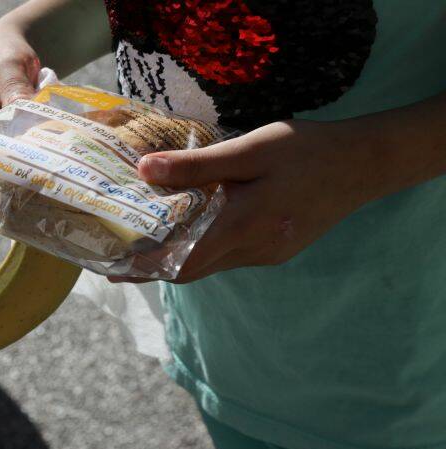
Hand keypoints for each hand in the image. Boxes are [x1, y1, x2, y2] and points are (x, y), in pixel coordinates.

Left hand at [111, 119, 375, 283]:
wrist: (362, 164)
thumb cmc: (305, 151)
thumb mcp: (249, 150)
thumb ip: (197, 165)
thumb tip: (145, 171)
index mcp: (243, 226)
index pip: (182, 263)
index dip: (145, 270)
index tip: (112, 271)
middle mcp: (253, 250)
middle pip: (193, 269)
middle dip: (155, 266)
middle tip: (119, 254)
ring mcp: (267, 253)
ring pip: (212, 263)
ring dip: (180, 256)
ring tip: (147, 239)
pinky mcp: (277, 249)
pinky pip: (230, 256)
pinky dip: (205, 248)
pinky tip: (193, 228)